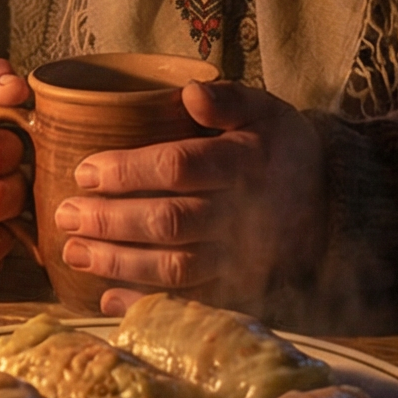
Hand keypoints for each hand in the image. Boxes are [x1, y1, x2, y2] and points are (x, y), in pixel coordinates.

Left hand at [50, 80, 324, 314]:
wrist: (331, 202)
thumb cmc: (279, 148)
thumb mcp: (264, 109)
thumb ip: (228, 98)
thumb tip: (190, 92)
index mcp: (245, 161)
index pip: (178, 167)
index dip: (127, 171)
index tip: (84, 172)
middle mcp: (243, 212)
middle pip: (169, 222)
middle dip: (111, 221)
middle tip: (66, 215)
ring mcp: (242, 257)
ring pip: (175, 268)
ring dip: (119, 263)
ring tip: (74, 252)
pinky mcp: (240, 289)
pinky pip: (191, 304)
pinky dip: (147, 305)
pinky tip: (107, 299)